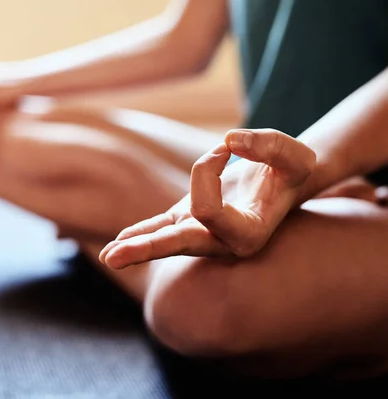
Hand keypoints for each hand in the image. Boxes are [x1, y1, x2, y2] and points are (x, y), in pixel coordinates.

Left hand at [99, 129, 316, 268]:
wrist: (283, 183)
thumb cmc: (290, 172)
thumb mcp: (294, 156)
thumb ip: (269, 146)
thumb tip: (229, 141)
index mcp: (247, 234)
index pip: (207, 210)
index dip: (206, 171)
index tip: (226, 146)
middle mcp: (221, 242)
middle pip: (178, 245)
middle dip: (145, 249)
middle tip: (109, 259)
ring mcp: (201, 233)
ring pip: (164, 240)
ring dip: (134, 247)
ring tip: (106, 257)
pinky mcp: (189, 221)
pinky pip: (162, 229)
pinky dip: (141, 233)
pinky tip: (117, 243)